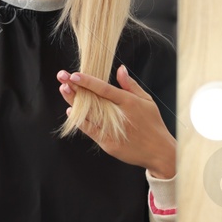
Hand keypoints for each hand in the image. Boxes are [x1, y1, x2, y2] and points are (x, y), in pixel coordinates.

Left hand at [57, 64, 176, 178]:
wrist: (160, 152)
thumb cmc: (153, 124)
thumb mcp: (147, 101)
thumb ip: (131, 85)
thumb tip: (120, 69)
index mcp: (129, 102)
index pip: (104, 89)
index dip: (88, 81)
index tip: (74, 74)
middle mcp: (119, 115)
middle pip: (92, 100)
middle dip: (75, 88)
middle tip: (61, 77)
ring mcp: (112, 130)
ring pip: (88, 114)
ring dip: (74, 102)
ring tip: (64, 89)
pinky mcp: (108, 143)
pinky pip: (90, 131)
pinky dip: (80, 121)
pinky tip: (71, 111)